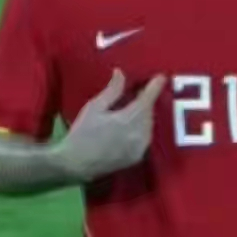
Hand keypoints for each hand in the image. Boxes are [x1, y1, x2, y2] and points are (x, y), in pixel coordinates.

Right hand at [54, 68, 166, 182]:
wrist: (75, 164)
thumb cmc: (82, 133)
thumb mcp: (95, 107)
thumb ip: (112, 90)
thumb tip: (121, 72)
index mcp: (129, 119)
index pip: (147, 98)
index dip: (155, 86)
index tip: (161, 76)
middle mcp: (139, 133)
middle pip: (149, 111)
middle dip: (146, 100)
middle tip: (139, 92)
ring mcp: (140, 147)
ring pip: (149, 124)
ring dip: (144, 114)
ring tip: (134, 107)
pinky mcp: (137, 157)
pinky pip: (145, 137)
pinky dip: (142, 128)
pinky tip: (132, 125)